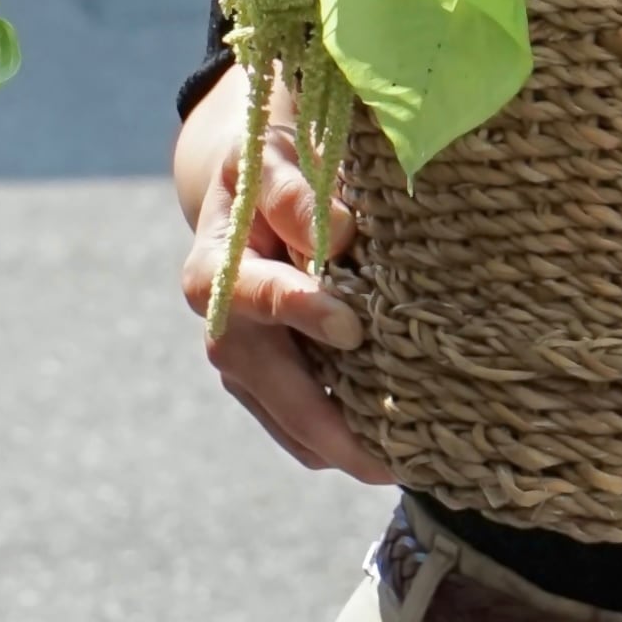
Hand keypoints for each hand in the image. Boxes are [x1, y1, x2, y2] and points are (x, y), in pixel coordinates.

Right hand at [173, 76, 396, 484]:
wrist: (249, 193)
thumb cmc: (274, 168)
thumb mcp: (277, 158)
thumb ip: (296, 191)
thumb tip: (343, 235)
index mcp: (218, 267)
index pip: (261, 296)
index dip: (304, 310)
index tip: (352, 328)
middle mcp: (223, 327)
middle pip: (273, 388)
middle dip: (329, 427)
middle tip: (389, 458)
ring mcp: (242, 365)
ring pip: (288, 421)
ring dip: (338, 445)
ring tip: (403, 463)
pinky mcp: (265, 384)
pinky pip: (298, 427)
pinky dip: (337, 440)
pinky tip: (387, 447)